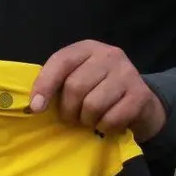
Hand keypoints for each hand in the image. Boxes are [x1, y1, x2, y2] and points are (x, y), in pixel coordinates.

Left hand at [29, 40, 166, 140]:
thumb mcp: (78, 77)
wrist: (140, 102)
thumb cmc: (99, 90)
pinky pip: (112, 118)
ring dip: (86, 120)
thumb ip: (59, 83)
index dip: (45, 85)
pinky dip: (104, 127)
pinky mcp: (140, 94)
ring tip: (89, 120)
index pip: (61, 61)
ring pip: (93, 104)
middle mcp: (109, 55)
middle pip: (75, 86)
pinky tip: (105, 124)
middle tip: (71, 118)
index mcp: (87, 48)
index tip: (36, 107)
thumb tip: (35, 105)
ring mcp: (128, 73)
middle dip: (68, 109)